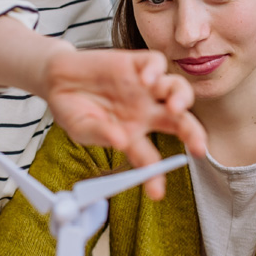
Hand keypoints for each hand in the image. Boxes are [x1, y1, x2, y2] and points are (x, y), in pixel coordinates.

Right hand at [44, 47, 207, 199]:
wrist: (57, 80)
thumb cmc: (72, 109)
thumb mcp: (81, 128)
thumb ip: (99, 134)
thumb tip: (120, 142)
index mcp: (134, 133)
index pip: (151, 157)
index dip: (155, 176)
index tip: (156, 192)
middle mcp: (146, 111)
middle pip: (180, 122)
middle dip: (193, 134)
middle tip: (198, 148)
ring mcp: (143, 87)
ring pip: (176, 89)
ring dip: (181, 98)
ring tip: (174, 107)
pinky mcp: (135, 63)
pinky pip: (156, 62)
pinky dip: (155, 69)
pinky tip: (145, 79)